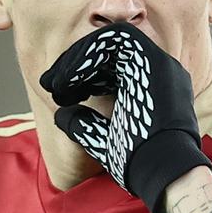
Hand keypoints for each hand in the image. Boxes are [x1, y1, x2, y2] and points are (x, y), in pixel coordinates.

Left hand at [39, 23, 211, 212]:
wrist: (161, 172)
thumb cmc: (137, 163)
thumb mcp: (103, 141)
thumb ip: (84, 125)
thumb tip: (61, 115)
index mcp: (150, 88)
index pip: (112, 67)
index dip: (82, 75)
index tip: (59, 93)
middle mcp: (158, 71)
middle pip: (110, 51)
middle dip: (74, 65)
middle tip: (50, 84)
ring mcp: (158, 63)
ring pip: (111, 40)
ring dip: (79, 58)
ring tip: (58, 82)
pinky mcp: (153, 60)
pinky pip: (116, 40)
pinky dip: (88, 55)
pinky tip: (70, 78)